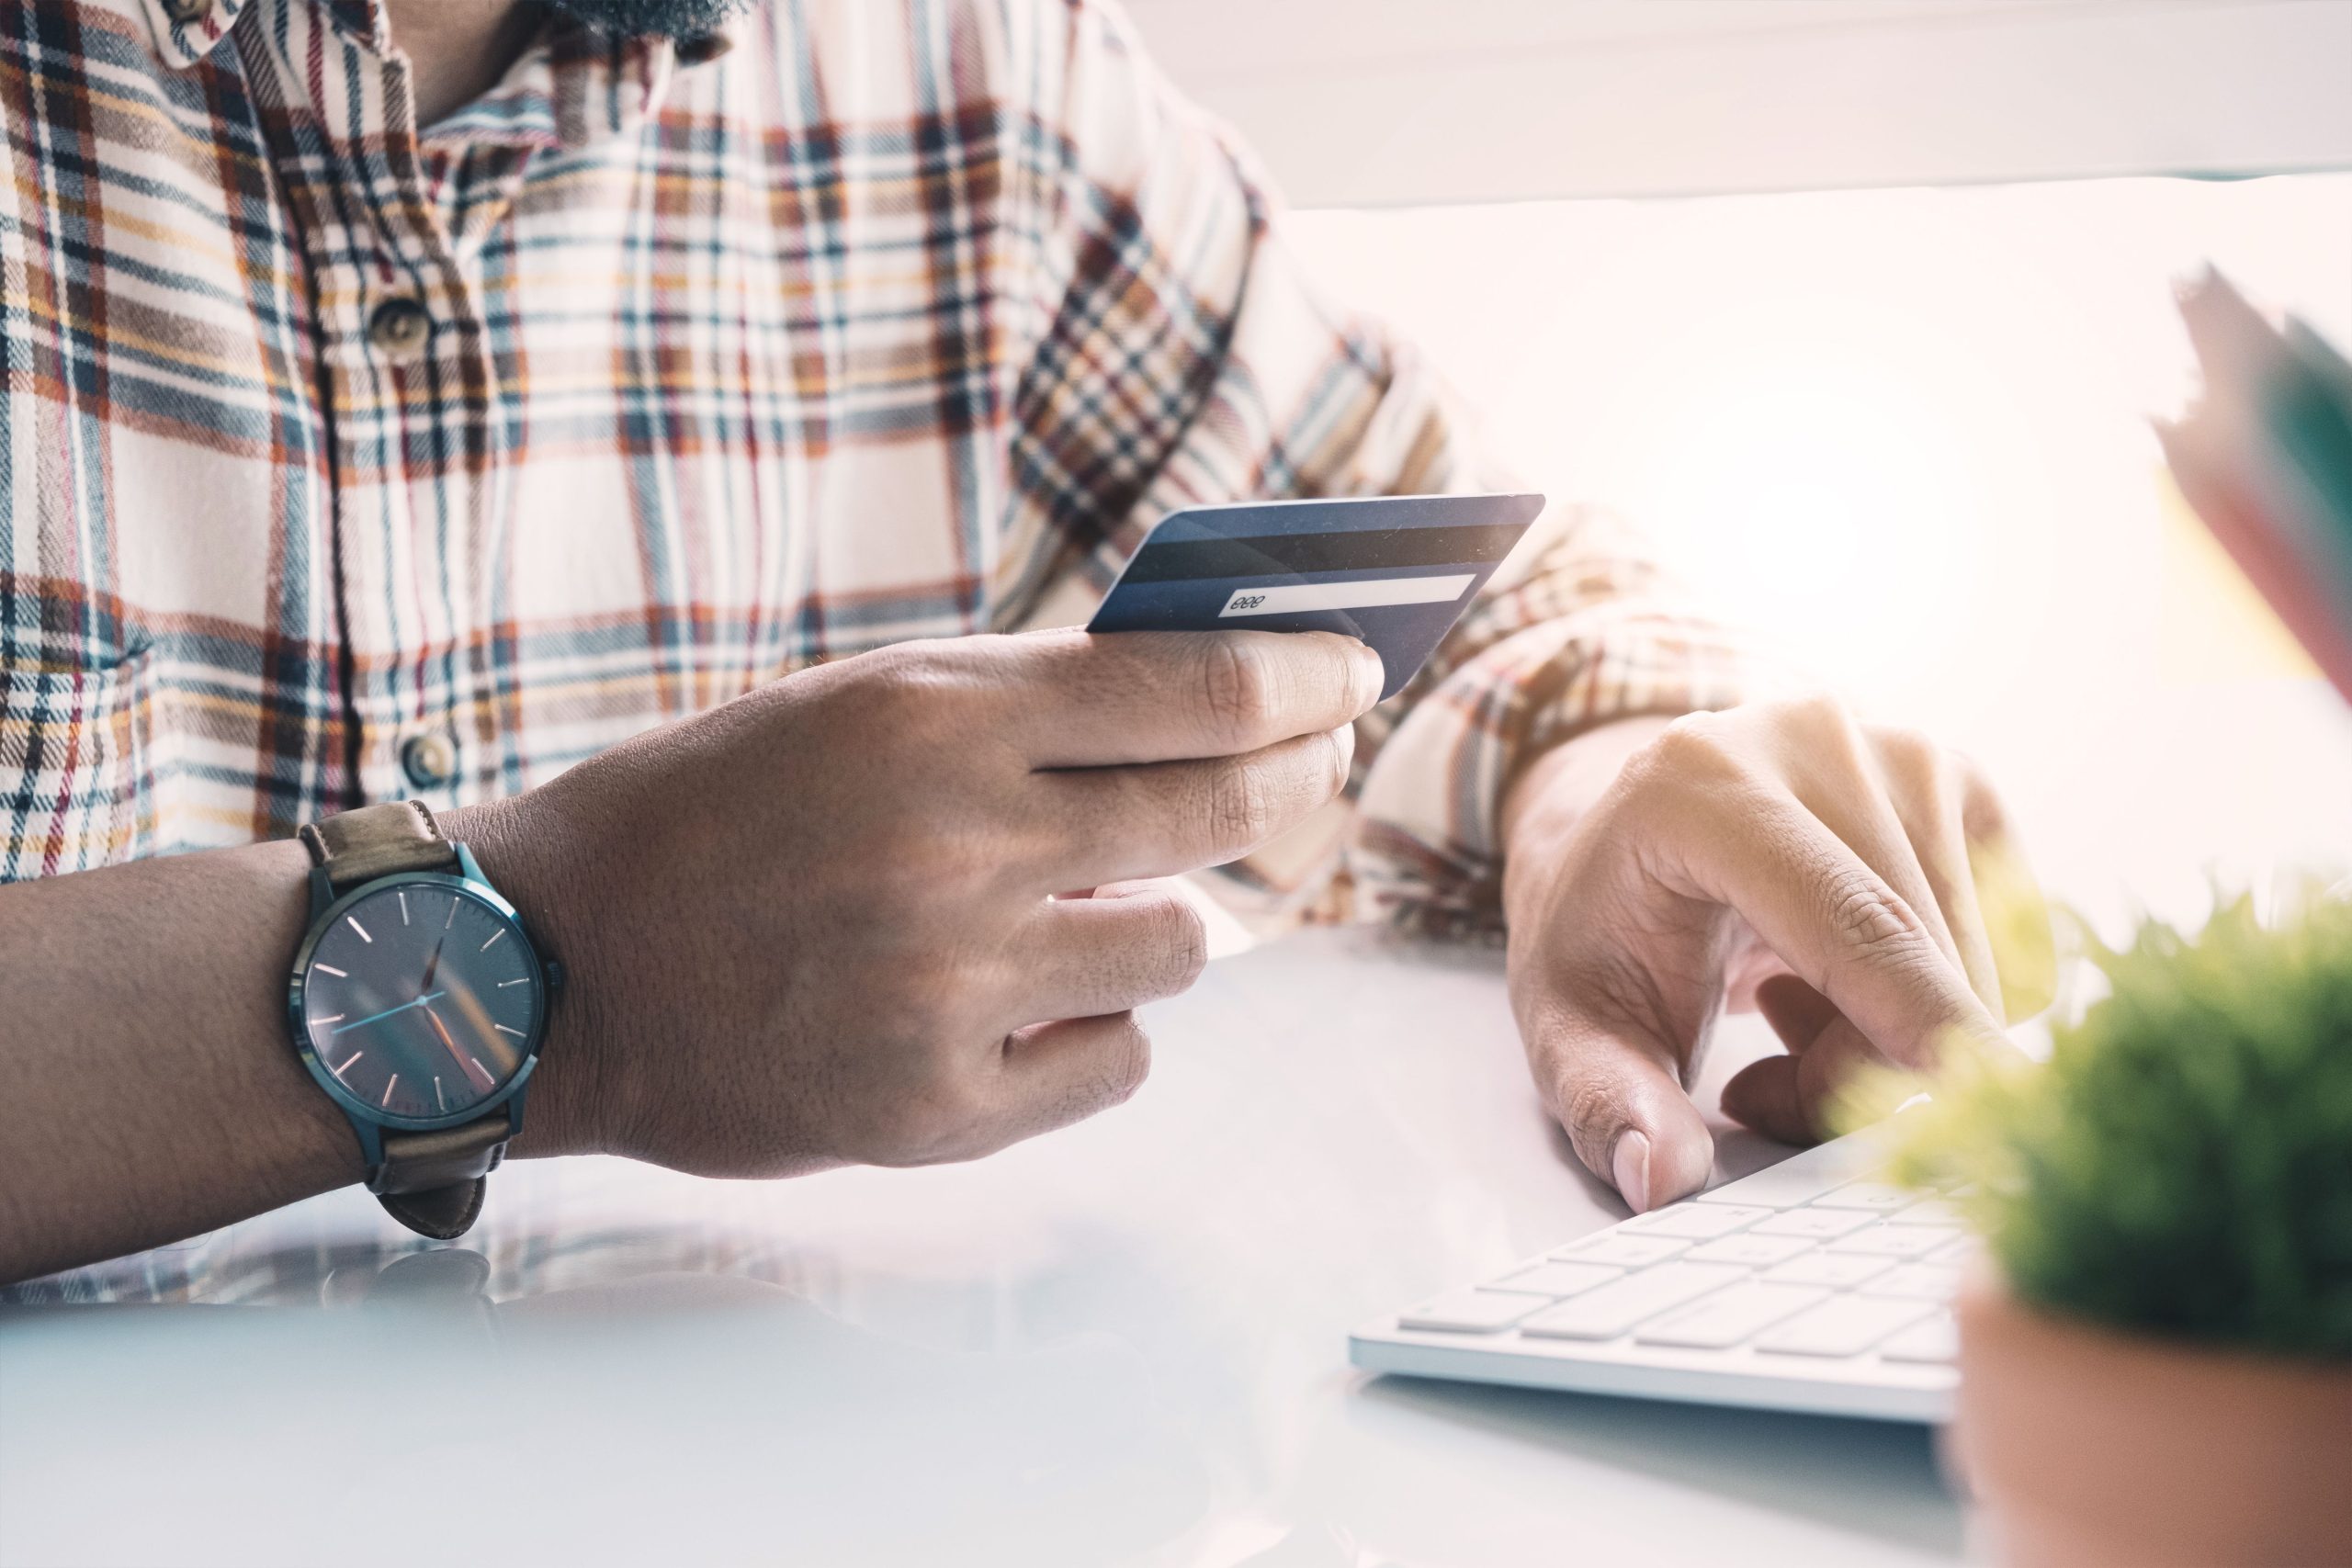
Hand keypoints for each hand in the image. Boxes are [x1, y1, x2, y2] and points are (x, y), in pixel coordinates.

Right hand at [476, 629, 1382, 1175]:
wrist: (551, 967)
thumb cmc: (716, 812)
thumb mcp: (859, 706)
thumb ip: (1028, 705)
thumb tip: (1218, 704)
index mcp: (932, 718)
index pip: (1194, 693)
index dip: (1305, 681)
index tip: (1350, 676)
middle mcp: (953, 848)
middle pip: (1220, 813)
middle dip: (1290, 781)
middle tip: (1305, 769)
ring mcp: (948, 990)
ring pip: (1184, 950)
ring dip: (1156, 922)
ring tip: (1078, 908)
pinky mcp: (936, 1109)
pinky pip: (1120, 1061)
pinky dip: (1097, 1028)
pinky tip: (1026, 1003)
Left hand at [1501, 696, 2051, 1210]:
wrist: (1625, 830)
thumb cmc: (1601, 929)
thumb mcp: (1566, 1024)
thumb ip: (1605, 1102)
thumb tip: (1657, 1177)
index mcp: (1701, 783)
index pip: (1847, 920)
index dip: (1918, 1018)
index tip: (1978, 1109)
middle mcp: (1814, 740)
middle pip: (1915, 955)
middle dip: (1859, 1071)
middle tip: (1762, 1090)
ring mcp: (1899, 749)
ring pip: (1977, 960)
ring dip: (1896, 1039)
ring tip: (1785, 1017)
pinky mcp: (1962, 778)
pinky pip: (2013, 944)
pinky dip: (1942, 999)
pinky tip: (1847, 978)